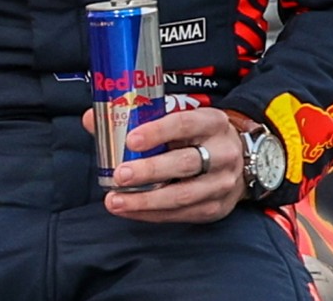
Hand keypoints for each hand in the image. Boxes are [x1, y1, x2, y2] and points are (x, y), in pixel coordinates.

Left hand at [81, 106, 244, 223]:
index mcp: (212, 122)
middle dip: (149, 171)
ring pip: (183, 195)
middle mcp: (222, 153)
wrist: (241, 159)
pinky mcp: (216, 208)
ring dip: (146, 200)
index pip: (185, 124)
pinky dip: (153, 214)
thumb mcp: (180, 118)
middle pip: (184, 164)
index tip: (131, 140)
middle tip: (119, 176)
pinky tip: (130, 210)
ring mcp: (222, 184)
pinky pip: (182, 215)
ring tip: (115, 201)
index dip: (157, 132)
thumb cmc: (199, 135)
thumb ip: (139, 117)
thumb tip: (91, 119)